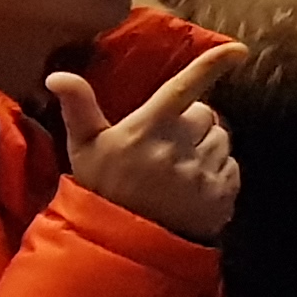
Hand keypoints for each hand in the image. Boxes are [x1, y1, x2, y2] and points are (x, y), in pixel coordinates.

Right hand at [51, 42, 246, 240]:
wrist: (121, 246)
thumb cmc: (102, 189)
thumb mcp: (85, 148)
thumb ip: (79, 108)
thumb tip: (58, 76)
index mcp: (148, 128)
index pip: (185, 87)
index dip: (212, 65)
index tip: (238, 50)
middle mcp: (178, 147)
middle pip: (206, 114)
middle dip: (192, 123)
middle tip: (166, 145)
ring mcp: (202, 171)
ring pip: (221, 140)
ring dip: (206, 147)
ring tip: (177, 169)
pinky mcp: (220, 194)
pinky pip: (231, 168)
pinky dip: (217, 173)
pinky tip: (191, 188)